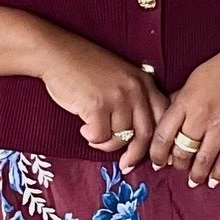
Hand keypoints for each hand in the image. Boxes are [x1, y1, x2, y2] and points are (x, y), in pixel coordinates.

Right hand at [39, 31, 169, 172]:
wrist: (56, 54)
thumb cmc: (85, 68)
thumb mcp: (120, 77)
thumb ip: (134, 99)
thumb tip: (139, 136)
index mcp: (144, 82)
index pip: (162, 117)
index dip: (158, 141)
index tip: (152, 157)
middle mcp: (135, 89)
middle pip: (146, 134)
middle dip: (136, 155)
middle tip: (126, 166)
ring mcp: (117, 97)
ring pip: (120, 138)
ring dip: (105, 144)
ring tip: (93, 135)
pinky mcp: (97, 106)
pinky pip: (100, 136)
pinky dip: (91, 137)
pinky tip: (83, 127)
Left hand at [150, 48, 219, 185]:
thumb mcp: (193, 80)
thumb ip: (179, 101)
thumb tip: (166, 120)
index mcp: (185, 102)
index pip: (163, 135)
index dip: (157, 154)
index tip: (157, 162)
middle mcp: (201, 117)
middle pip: (182, 151)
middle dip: (177, 164)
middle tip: (178, 167)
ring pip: (203, 160)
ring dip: (196, 174)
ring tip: (193, 180)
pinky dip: (219, 174)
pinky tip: (213, 181)